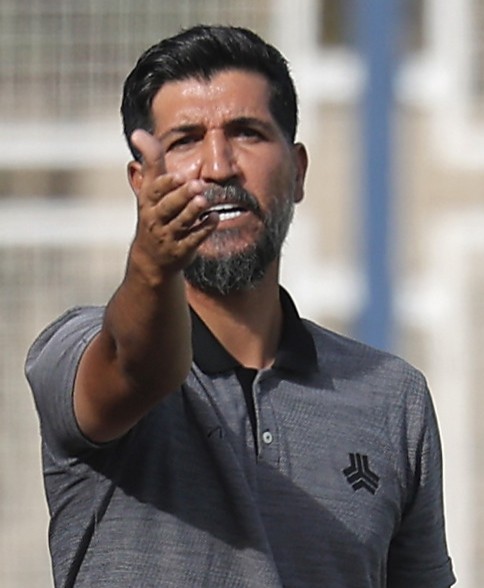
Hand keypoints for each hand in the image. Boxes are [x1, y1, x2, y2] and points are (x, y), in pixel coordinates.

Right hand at [129, 129, 218, 277]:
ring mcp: (169, 236)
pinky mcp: (182, 250)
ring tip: (205, 200)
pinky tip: (216, 217)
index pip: (155, 191)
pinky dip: (204, 229)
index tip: (179, 175)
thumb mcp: (150, 189)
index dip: (166, 184)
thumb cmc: (155, 214)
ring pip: (181, 223)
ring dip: (193, 211)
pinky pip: (193, 240)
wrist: (152, 257)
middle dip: (182, 196)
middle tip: (198, 185)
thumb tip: (138, 132)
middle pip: (168, 207)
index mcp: (148, 202)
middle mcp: (156, 219)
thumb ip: (151, 161)